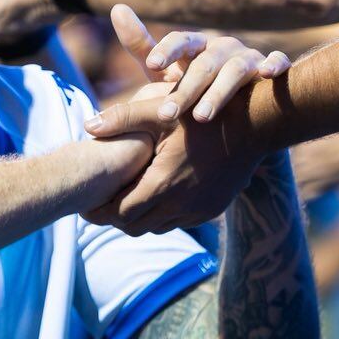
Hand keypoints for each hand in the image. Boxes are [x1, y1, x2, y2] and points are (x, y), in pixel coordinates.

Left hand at [83, 94, 264, 234]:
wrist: (253, 126)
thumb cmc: (203, 114)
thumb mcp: (161, 111)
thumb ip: (122, 118)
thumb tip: (87, 126)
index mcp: (163, 185)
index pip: (120, 213)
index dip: (100, 212)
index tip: (85, 206)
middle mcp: (180, 206)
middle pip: (135, 227)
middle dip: (115, 219)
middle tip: (100, 207)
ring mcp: (199, 211)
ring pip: (158, 228)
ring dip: (140, 218)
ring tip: (125, 201)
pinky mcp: (212, 210)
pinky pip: (179, 221)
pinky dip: (163, 215)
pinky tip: (156, 196)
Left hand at [110, 5, 289, 124]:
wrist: (238, 108)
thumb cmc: (195, 85)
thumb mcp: (166, 70)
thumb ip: (142, 45)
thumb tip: (116, 7)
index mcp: (196, 47)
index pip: (181, 41)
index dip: (167, 49)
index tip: (153, 63)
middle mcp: (222, 48)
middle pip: (204, 64)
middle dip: (185, 89)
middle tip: (166, 114)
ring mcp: (248, 59)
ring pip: (235, 70)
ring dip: (218, 92)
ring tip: (201, 117)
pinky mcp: (271, 71)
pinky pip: (277, 63)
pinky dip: (274, 64)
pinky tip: (267, 74)